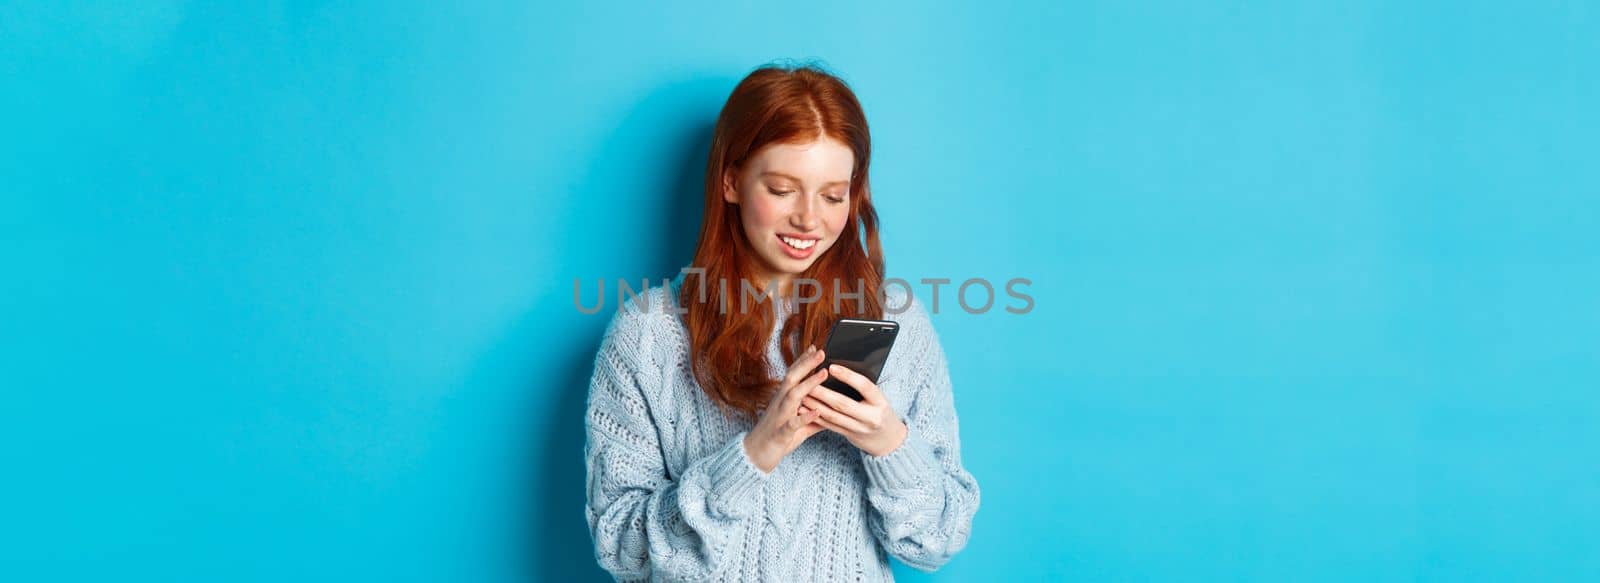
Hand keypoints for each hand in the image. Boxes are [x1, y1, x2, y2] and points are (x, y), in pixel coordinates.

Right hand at [743, 345, 830, 472]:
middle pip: (792, 378)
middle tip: (821, 351)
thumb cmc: (777, 437)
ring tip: (823, 373)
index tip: (815, 348)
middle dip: (806, 364)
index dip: (803, 361)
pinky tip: (818, 411)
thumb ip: (814, 417)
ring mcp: (780, 416)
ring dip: (808, 384)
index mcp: (783, 399)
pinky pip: (793, 423)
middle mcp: (780, 403)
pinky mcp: (781, 432)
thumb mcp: (798, 425)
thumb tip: (831, 413)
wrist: (755, 454)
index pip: (793, 375)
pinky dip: (805, 417)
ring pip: (792, 396)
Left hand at [801, 364, 908, 456]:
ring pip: (833, 416)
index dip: (848, 376)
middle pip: (843, 404)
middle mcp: (870, 417)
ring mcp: (859, 429)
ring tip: (802, 395)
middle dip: (823, 393)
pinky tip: (804, 409)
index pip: (865, 386)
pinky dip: (815, 416)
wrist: (889, 439)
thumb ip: (863, 387)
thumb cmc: (880, 410)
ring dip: (815, 405)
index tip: (831, 367)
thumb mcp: (878, 398)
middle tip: (808, 382)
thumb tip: (839, 369)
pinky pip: (829, 426)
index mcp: (880, 402)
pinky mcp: (849, 435)